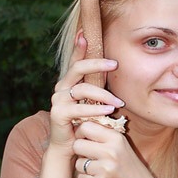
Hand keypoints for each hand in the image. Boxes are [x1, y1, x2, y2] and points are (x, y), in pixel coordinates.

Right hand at [49, 35, 124, 154]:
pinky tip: (108, 111)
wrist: (69, 145)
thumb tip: (114, 70)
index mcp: (69, 82)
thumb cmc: (84, 121)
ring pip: (82, 89)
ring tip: (118, 102)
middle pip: (78, 68)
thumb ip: (98, 87)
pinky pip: (79, 108)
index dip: (79, 47)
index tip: (85, 33)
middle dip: (97, 64)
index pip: (76, 61)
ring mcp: (58, 100)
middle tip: (115, 64)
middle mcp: (61, 88)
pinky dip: (95, 109)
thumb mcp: (93, 101)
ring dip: (103, 94)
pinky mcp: (58, 114)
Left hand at [72, 120, 159, 177]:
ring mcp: (105, 169)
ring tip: (100, 171)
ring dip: (85, 168)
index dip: (81, 133)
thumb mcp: (123, 147)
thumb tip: (80, 126)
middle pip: (77, 144)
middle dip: (80, 152)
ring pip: (79, 163)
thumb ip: (105, 137)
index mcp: (117, 139)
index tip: (85, 140)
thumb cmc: (132, 170)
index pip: (87, 126)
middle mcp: (111, 152)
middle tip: (90, 157)